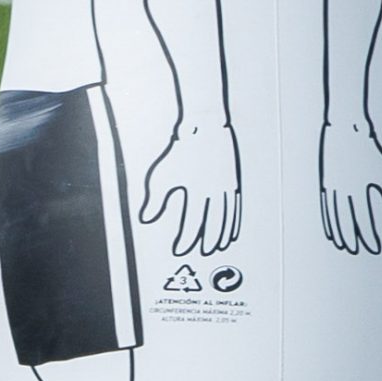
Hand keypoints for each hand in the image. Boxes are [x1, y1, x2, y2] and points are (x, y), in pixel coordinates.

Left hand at [139, 120, 242, 256]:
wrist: (204, 127)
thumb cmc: (182, 150)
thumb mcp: (162, 174)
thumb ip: (156, 200)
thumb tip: (147, 218)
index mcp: (197, 191)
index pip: (192, 223)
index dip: (186, 239)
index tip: (180, 250)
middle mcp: (214, 192)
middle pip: (212, 223)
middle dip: (207, 241)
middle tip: (203, 253)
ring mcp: (226, 187)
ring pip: (226, 217)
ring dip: (222, 234)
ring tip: (218, 247)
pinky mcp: (232, 182)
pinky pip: (235, 208)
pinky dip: (233, 222)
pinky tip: (230, 231)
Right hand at [319, 121, 381, 254]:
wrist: (347, 130)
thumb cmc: (371, 150)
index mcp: (359, 189)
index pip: (364, 219)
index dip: (369, 235)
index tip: (374, 247)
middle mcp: (343, 190)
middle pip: (347, 220)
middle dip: (353, 237)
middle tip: (356, 250)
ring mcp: (332, 187)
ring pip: (334, 215)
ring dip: (339, 232)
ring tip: (344, 245)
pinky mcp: (326, 182)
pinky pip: (326, 206)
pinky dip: (329, 219)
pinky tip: (332, 229)